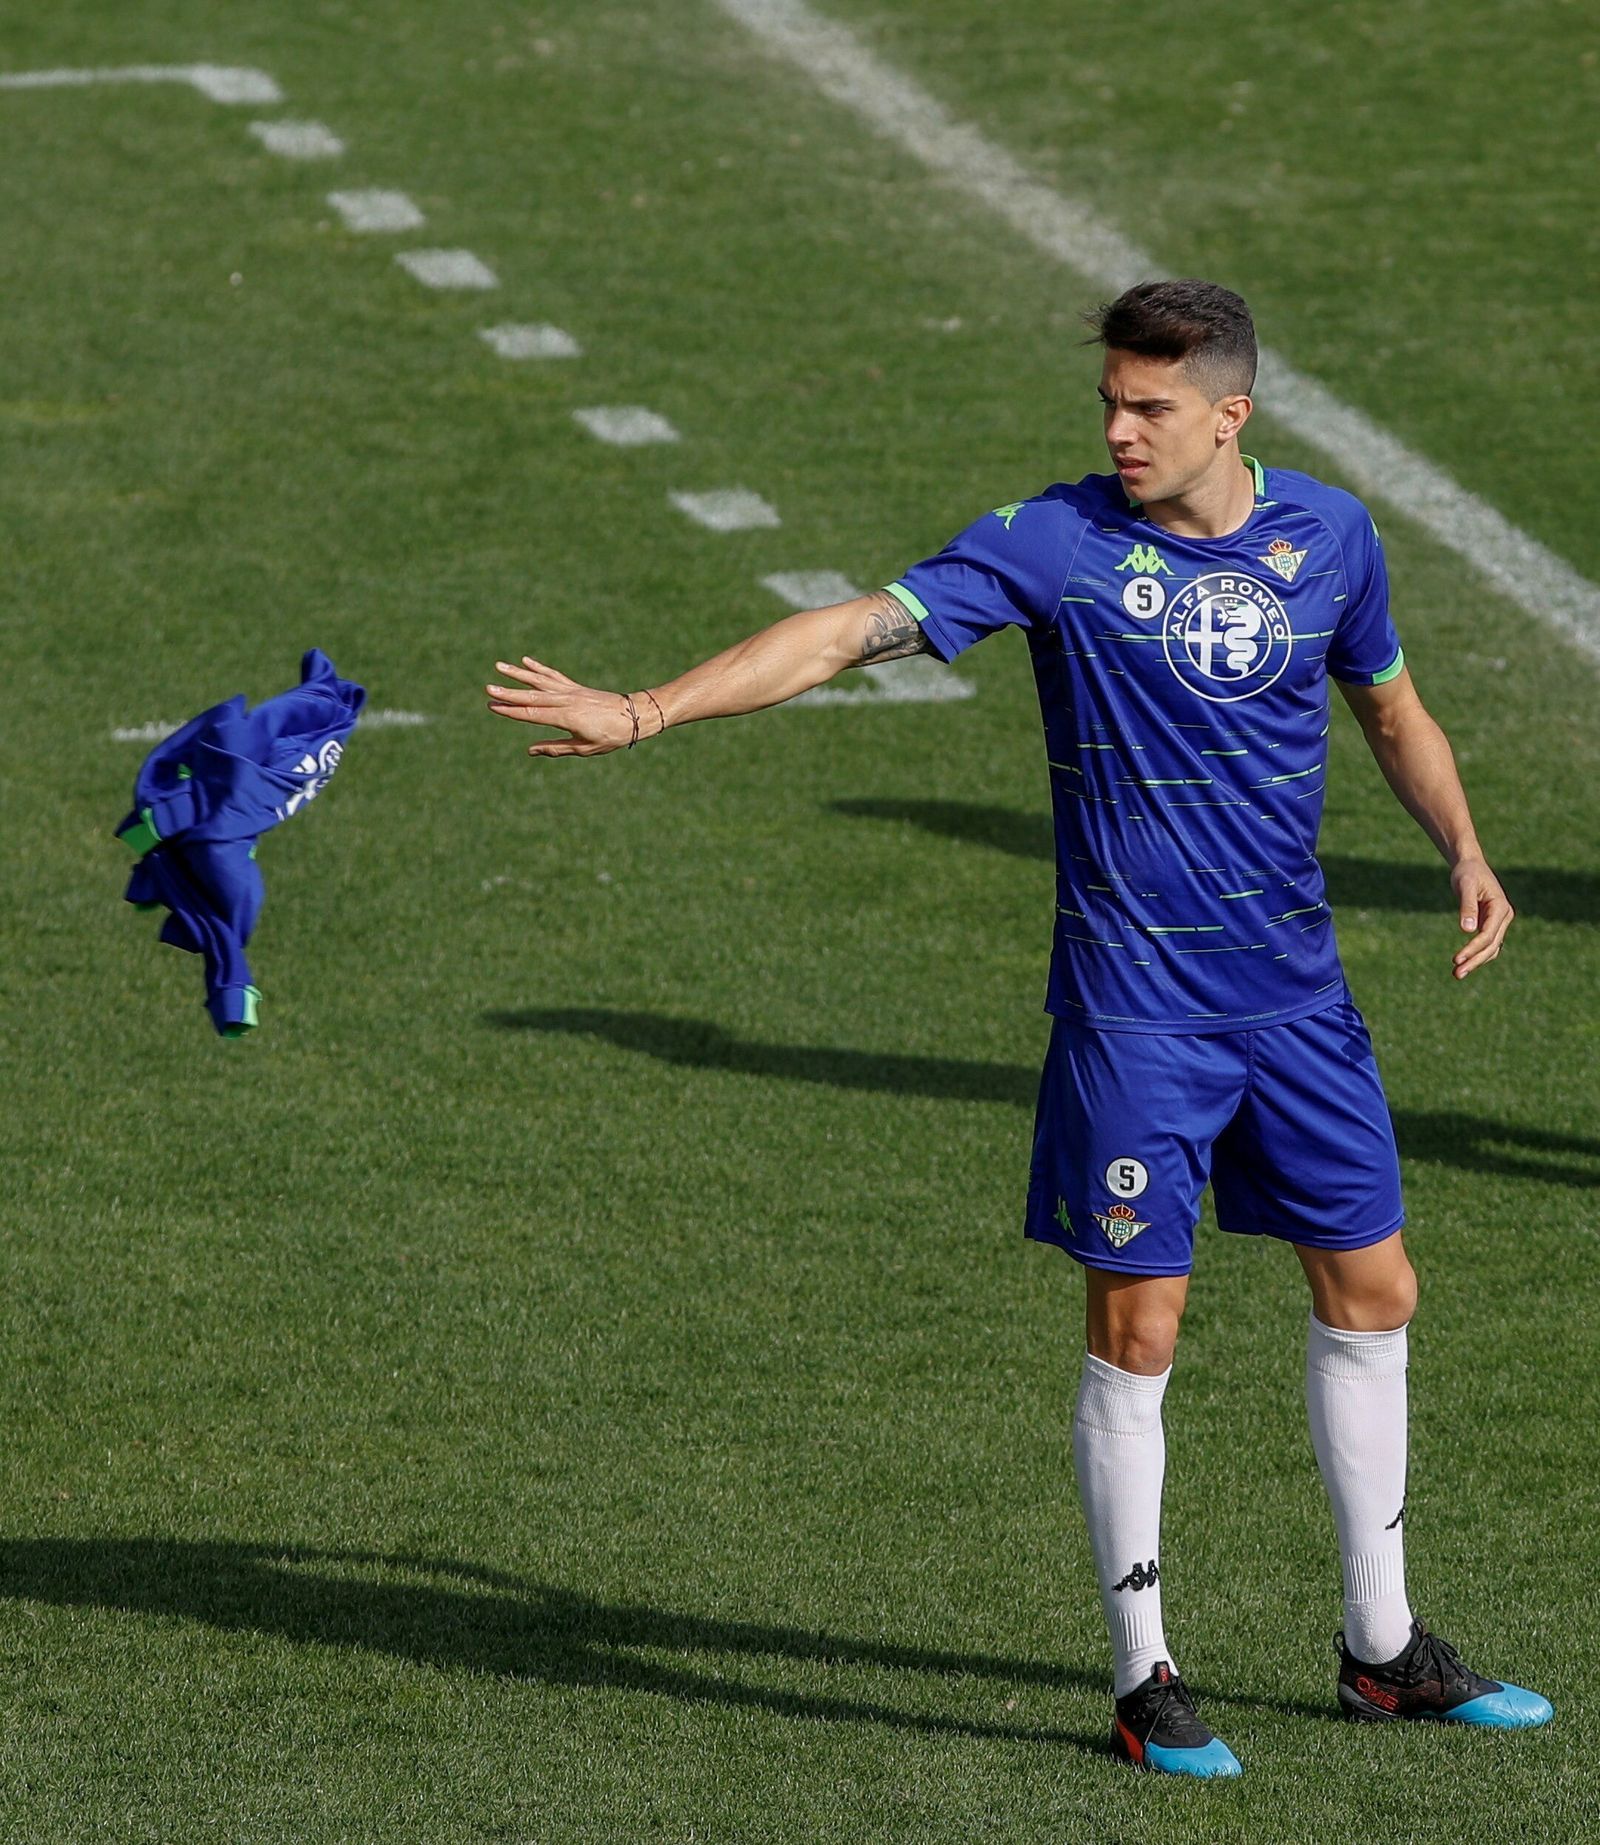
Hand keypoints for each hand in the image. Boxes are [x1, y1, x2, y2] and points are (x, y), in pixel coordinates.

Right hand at [486, 658, 634, 757]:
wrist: (635, 716)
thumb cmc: (612, 736)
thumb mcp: (585, 749)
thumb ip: (556, 748)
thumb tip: (530, 750)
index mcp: (567, 717)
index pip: (533, 714)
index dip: (511, 711)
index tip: (493, 706)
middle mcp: (567, 700)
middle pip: (532, 697)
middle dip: (508, 693)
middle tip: (488, 688)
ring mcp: (571, 691)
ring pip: (540, 681)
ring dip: (518, 674)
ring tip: (499, 666)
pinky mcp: (576, 687)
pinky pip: (554, 676)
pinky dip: (539, 669)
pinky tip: (526, 661)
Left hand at [1449, 855, 1512, 978]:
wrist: (1470, 865)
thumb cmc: (1467, 873)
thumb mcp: (1464, 886)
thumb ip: (1467, 906)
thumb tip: (1467, 930)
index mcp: (1500, 907)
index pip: (1488, 935)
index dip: (1472, 949)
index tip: (1456, 960)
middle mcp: (1504, 916)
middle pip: (1491, 946)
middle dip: (1474, 961)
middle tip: (1456, 975)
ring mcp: (1499, 922)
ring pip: (1491, 948)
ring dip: (1476, 962)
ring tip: (1457, 974)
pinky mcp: (1491, 924)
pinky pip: (1487, 945)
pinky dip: (1477, 955)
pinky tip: (1463, 965)